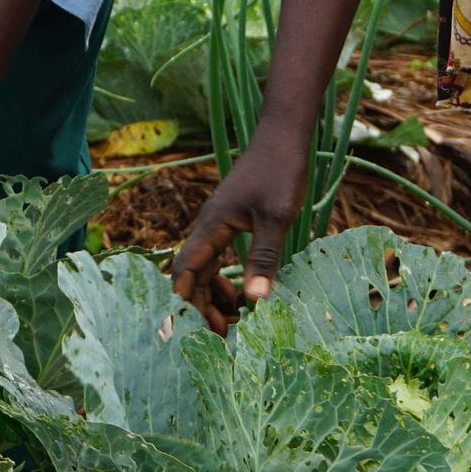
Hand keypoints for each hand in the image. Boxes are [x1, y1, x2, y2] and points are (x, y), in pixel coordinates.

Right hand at [169, 139, 307, 333]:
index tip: (196, 329)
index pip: (187, 268)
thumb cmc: (280, 171)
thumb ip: (264, 256)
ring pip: (207, 267)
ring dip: (215, 294)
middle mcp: (210, 225)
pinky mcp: (234, 221)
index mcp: (213, 224)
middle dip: (202, 305)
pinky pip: (221, 256)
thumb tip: (256, 300)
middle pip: (194, 273)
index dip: (187, 300)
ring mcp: (221, 223)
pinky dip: (228, 278)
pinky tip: (245, 293)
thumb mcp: (276, 217)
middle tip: (222, 335)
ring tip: (236, 319)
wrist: (283, 136)